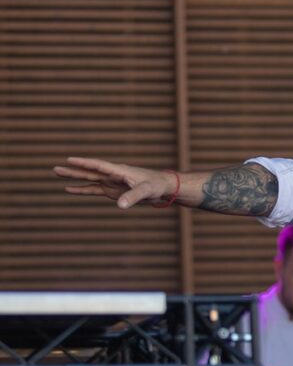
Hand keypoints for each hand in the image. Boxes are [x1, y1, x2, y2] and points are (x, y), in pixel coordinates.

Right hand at [53, 157, 176, 208]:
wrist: (163, 188)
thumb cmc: (156, 185)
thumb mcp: (146, 191)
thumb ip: (133, 196)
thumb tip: (119, 206)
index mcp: (119, 171)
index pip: (98, 165)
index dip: (85, 162)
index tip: (69, 159)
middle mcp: (112, 175)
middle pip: (89, 172)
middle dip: (73, 170)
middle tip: (55, 168)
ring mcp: (111, 183)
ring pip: (89, 179)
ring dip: (74, 178)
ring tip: (57, 173)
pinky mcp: (113, 191)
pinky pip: (94, 190)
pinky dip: (82, 190)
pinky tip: (69, 189)